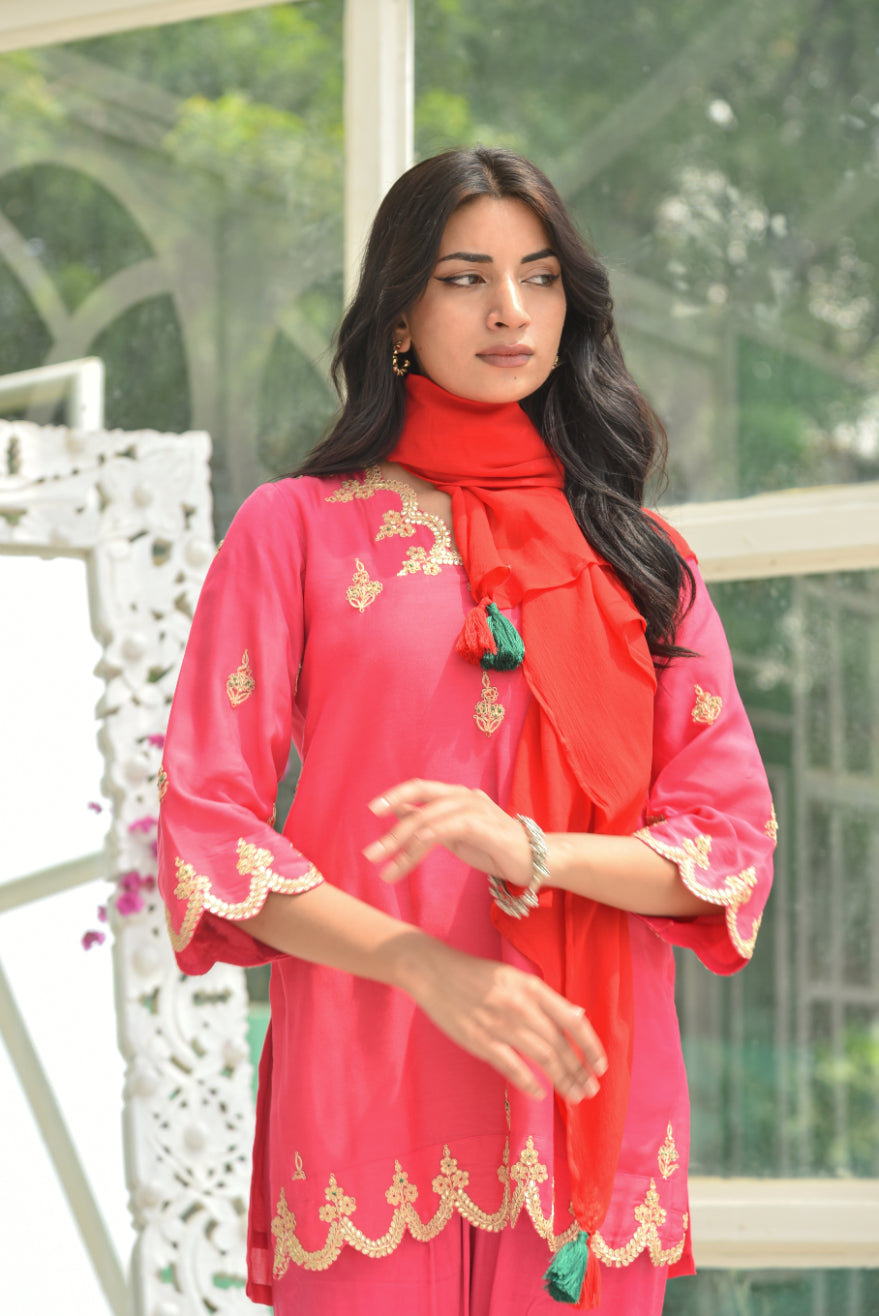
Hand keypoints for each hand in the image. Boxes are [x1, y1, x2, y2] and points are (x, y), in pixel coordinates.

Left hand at [363, 778, 532, 886]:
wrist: (535, 860)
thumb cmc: (493, 847)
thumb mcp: (454, 834)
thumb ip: (429, 822)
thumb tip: (399, 813)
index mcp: (456, 796)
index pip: (420, 788)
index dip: (395, 796)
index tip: (373, 810)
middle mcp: (464, 796)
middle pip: (420, 801)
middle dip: (392, 828)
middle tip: (371, 853)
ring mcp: (475, 808)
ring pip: (430, 818)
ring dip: (404, 844)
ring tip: (387, 867)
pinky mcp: (484, 825)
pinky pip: (450, 827)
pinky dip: (428, 836)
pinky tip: (414, 849)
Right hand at [397, 939, 606, 1102]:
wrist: (434, 972)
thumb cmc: (478, 975)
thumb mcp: (516, 977)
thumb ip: (546, 998)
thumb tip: (578, 1015)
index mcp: (532, 987)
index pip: (573, 1020)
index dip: (591, 1046)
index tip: (601, 1066)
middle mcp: (521, 1006)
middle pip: (560, 1045)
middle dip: (580, 1071)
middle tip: (591, 1091)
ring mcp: (500, 1025)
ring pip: (542, 1059)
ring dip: (563, 1081)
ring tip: (575, 1097)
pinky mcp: (480, 1041)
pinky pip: (511, 1067)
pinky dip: (529, 1082)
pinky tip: (540, 1093)